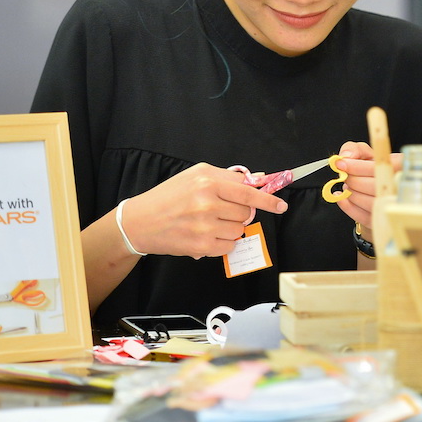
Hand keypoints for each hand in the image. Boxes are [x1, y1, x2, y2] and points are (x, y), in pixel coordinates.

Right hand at [121, 163, 288, 258]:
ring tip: (209, 222)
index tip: (281, 205)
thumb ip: (228, 177)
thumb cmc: (169, 196)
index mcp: (208, 182)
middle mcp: (208, 203)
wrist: (140, 222)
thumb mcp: (196, 176)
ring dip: (230, 227)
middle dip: (238, 212)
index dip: (268, 199)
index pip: (248, 191)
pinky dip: (223, 242)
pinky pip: (229, 245)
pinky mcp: (202, 246)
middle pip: (245, 211)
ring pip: (239, 229)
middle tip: (220, 210)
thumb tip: (258, 179)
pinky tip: (206, 234)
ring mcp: (205, 226)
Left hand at [331, 141, 401, 230]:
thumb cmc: (372, 171)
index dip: (359, 166)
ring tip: (348, 186)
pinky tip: (342, 197)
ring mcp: (394, 207)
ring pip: (369, 202)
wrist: (376, 192)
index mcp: (402, 167)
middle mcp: (402, 188)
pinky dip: (348, 206)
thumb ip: (355, 149)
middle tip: (345, 176)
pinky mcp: (383, 222)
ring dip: (352, 193)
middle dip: (353, 180)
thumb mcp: (365, 154)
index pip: (382, 167)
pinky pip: (364, 217)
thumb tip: (347, 156)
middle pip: (375, 185)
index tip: (342, 163)